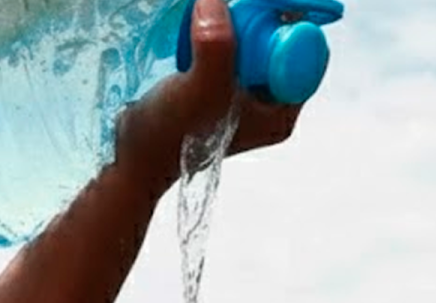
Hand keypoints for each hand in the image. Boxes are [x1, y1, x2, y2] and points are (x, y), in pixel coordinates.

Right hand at [114, 0, 302, 190]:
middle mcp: (269, 103)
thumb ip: (216, 46)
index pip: (303, 51)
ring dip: (232, 25)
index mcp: (281, 111)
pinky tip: (197, 34)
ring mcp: (246, 94)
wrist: (133, 154)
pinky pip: (232, 46)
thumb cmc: (169, 135)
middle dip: (254, 23)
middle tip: (224, 21)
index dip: (279, 26)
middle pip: (279, 41)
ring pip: (254, 41)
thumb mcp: (200, 88)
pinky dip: (218, 33)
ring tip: (204, 30)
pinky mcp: (223, 84)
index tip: (246, 18)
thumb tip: (215, 1)